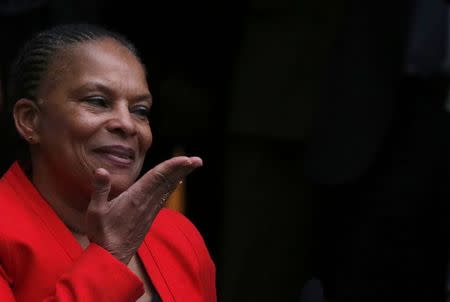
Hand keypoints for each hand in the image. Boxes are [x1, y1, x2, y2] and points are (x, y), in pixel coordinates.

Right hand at [85, 156, 201, 263]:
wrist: (112, 257)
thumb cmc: (102, 234)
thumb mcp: (95, 211)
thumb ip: (100, 189)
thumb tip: (100, 170)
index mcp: (135, 198)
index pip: (157, 177)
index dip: (172, 166)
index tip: (186, 159)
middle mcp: (146, 203)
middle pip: (167, 181)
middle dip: (183, 169)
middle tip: (198, 160)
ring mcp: (150, 210)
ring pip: (167, 188)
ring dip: (180, 176)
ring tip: (191, 165)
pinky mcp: (149, 216)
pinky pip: (163, 197)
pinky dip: (171, 186)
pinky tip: (175, 182)